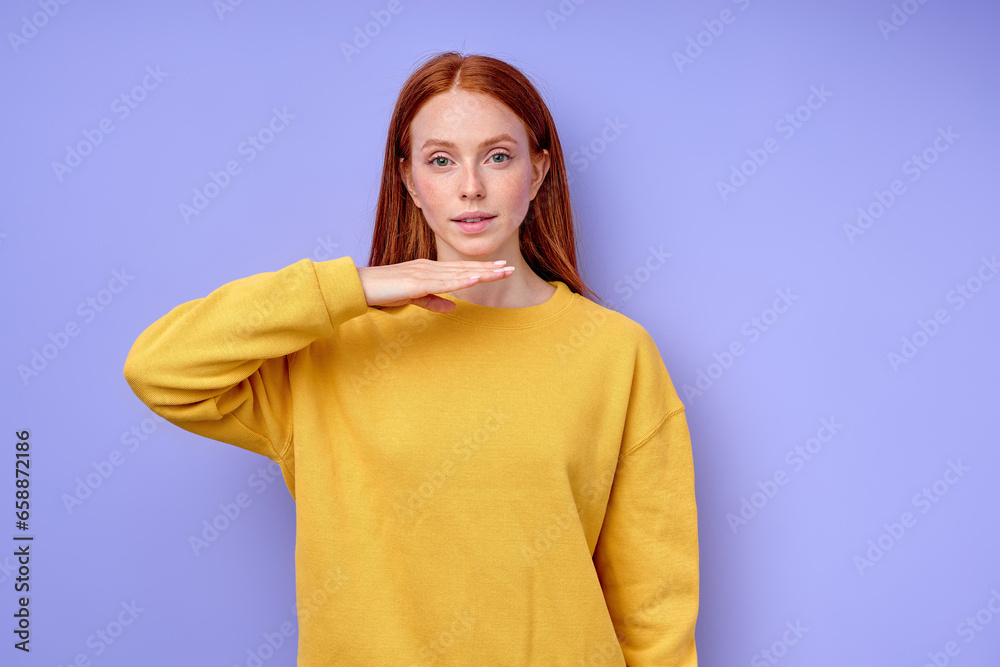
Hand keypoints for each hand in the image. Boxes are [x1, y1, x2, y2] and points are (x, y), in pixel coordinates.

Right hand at [355, 258, 515, 311]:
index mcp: (429, 270)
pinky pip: (443, 282)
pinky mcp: (415, 281)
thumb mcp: (413, 297)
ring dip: (481, 272)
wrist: (360, 287)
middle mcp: (429, 268)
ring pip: (458, 273)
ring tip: (500, 272)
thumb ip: (433, 301)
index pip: (460, 269)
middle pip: (464, 268)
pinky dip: (461, 280)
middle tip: (510, 268)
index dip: (481, 269)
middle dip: (488, 269)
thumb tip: (454, 307)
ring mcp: (423, 273)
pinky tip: (475, 278)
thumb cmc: (383, 291)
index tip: (500, 269)